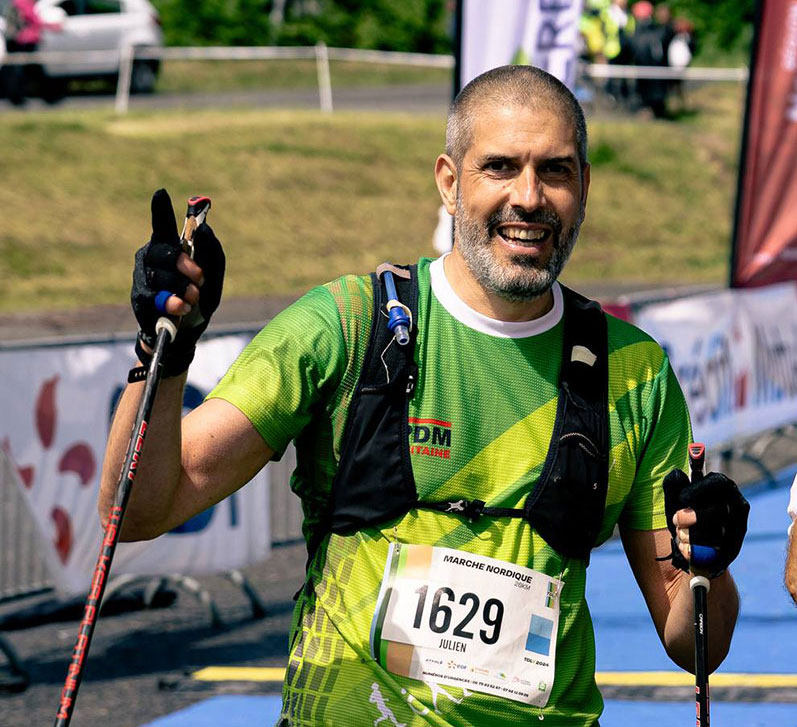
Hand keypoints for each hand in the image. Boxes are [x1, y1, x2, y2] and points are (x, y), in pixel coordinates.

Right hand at [131, 188, 224, 376]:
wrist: (186, 334)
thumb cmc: (199, 300)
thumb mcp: (214, 278)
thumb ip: (213, 253)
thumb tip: (206, 229)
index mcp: (169, 248)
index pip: (163, 225)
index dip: (160, 209)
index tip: (161, 193)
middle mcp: (151, 258)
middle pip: (164, 250)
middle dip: (185, 264)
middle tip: (200, 278)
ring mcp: (142, 277)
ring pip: (161, 274)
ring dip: (182, 287)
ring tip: (193, 297)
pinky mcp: (139, 298)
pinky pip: (154, 296)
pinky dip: (172, 302)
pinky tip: (182, 308)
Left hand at [663, 468, 749, 576]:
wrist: (693, 549)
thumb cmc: (684, 517)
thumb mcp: (674, 500)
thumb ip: (673, 485)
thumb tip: (677, 472)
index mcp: (725, 489)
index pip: (720, 483)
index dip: (699, 489)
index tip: (682, 498)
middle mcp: (737, 507)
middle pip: (717, 511)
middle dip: (689, 517)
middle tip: (676, 520)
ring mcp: (738, 529)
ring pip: (714, 533)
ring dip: (688, 534)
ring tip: (681, 533)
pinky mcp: (733, 549)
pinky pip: (712, 551)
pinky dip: (692, 550)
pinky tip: (686, 547)